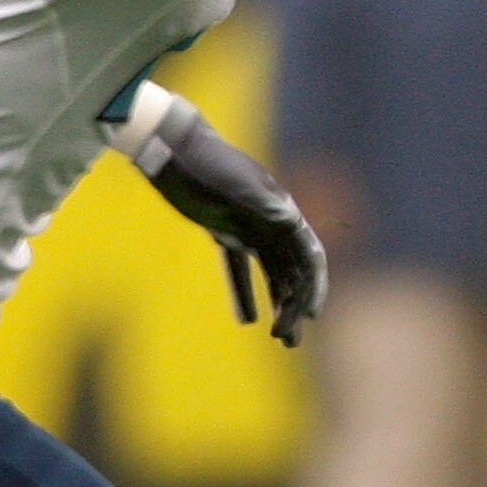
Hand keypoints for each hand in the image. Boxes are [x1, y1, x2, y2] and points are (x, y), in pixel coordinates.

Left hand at [150, 118, 327, 345]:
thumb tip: (290, 220)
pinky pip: (240, 268)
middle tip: (286, 338)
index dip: (314, 287)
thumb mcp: (236, 182)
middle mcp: (272, 222)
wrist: (172, 147)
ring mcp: (250, 227)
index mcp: (282, 212)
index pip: (309, 257)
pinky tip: (246, 320)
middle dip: (295, 305)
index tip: (309, 316)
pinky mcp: (225, 231)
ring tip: (279, 337)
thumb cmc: (206, 163)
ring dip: (280, 304)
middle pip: (294, 272)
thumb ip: (262, 201)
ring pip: (273, 274)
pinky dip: (244, 293)